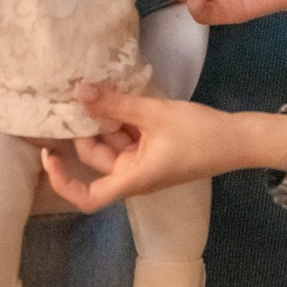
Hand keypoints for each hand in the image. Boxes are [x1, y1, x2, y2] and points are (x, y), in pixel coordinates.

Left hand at [38, 85, 286, 211]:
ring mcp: (143, 164)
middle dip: (89, 130)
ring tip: (100, 89)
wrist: (237, 139)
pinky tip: (118, 96)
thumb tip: (79, 92)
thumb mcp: (153, 114)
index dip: (62, 182)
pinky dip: (121, 121)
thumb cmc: (197, 134)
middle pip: (97, 159)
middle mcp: (133, 176)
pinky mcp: (152, 152)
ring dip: (106, 121)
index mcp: (132, 179)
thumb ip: (115, 104)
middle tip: (82, 95)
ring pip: (111, 145)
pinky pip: (127, 139)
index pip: (87, 197)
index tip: (48, 155)